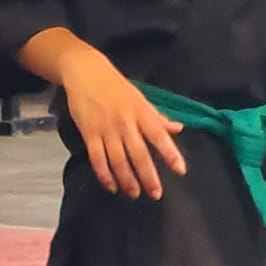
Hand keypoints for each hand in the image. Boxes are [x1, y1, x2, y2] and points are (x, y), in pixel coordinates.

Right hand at [58, 45, 185, 200]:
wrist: (86, 72)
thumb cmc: (116, 86)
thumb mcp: (141, 99)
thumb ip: (158, 118)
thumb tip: (178, 129)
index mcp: (142, 112)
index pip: (159, 136)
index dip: (170, 153)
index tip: (180, 170)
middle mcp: (126, 122)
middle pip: (139, 154)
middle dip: (148, 176)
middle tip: (156, 194)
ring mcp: (106, 128)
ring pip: (118, 160)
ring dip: (127, 180)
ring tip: (134, 193)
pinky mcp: (89, 133)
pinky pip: (97, 158)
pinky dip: (104, 175)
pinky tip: (111, 186)